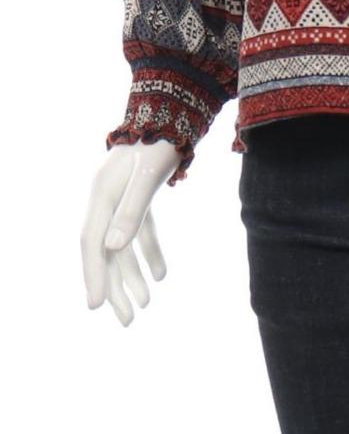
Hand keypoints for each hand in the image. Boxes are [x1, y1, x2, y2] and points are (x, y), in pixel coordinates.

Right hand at [80, 141, 176, 325]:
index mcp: (102, 196)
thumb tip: (112, 249)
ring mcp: (121, 198)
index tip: (96, 307)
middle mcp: (106, 200)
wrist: (172, 112)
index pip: (92, 244)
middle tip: (125, 322)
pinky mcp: (139, 196)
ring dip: (133, 275)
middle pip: (105, 252)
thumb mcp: (147, 178)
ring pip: (122, 246)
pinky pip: (141, 231)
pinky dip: (150, 253)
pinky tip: (161, 275)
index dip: (93, 276)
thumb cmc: (159, 143)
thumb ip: (131, 213)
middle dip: (114, 288)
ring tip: (144, 306)